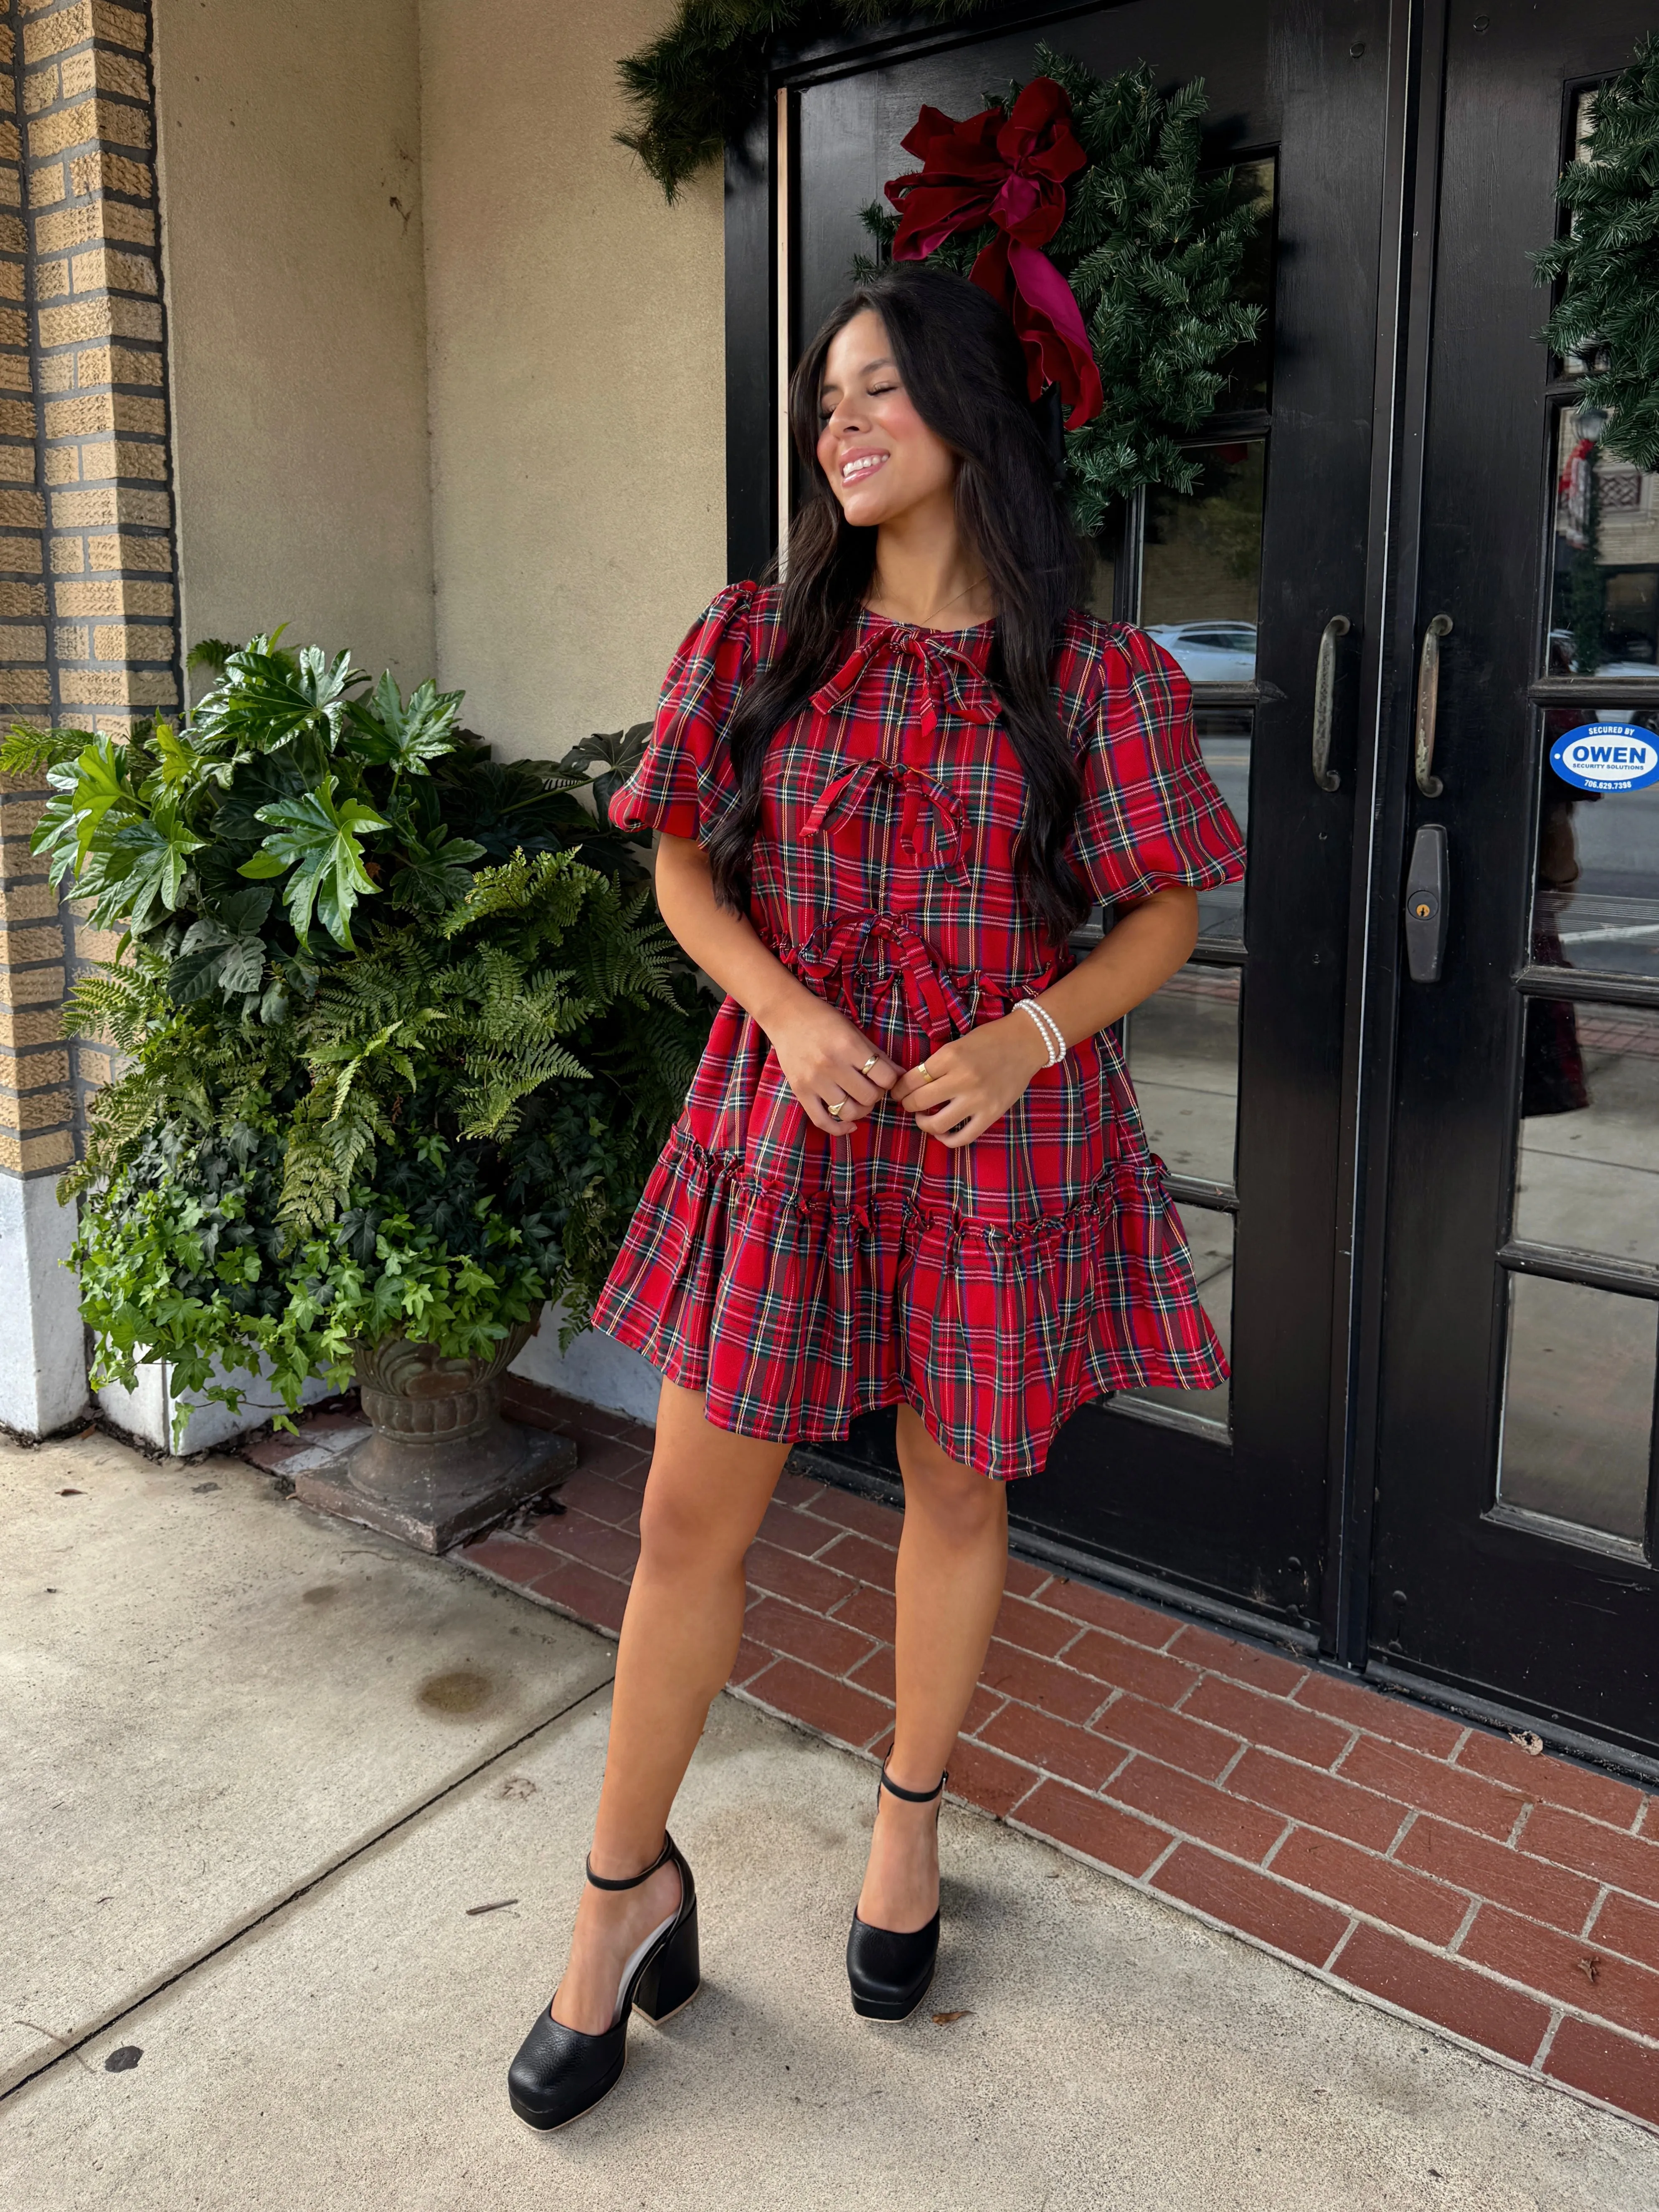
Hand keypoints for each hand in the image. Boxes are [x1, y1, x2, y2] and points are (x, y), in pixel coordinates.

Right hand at [766, 989, 900, 1137]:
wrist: (786, 1015)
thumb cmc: (824, 1020)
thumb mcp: (854, 1032)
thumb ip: (877, 1055)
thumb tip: (901, 1075)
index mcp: (848, 1046)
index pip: (885, 1077)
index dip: (890, 1080)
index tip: (884, 1077)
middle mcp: (831, 1065)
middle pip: (869, 1097)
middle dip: (876, 1094)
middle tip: (870, 1086)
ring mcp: (814, 1081)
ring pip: (849, 1112)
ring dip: (861, 1110)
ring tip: (859, 1099)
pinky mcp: (800, 1092)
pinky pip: (822, 1121)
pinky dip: (840, 1128)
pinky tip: (850, 1124)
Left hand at [890, 1012, 1049, 1147]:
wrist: (1026, 1042)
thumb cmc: (990, 1039)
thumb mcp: (957, 1043)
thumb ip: (937, 1063)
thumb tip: (912, 1084)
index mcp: (950, 1056)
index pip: (912, 1079)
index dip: (899, 1089)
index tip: (897, 1092)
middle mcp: (962, 1079)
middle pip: (919, 1102)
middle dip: (907, 1105)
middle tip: (908, 1103)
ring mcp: (978, 1099)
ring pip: (937, 1124)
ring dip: (924, 1124)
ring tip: (923, 1118)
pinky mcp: (991, 1114)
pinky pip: (963, 1137)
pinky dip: (947, 1139)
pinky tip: (943, 1133)